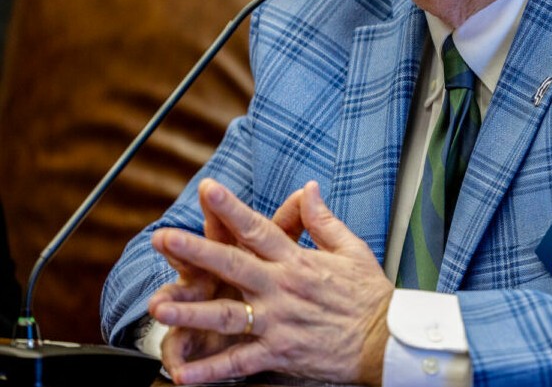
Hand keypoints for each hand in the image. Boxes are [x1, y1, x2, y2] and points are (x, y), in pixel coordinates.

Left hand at [148, 178, 392, 385]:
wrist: (385, 339)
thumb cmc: (369, 294)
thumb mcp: (352, 248)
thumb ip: (323, 220)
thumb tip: (309, 188)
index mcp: (298, 261)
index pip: (259, 229)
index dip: (232, 208)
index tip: (208, 189)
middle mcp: (282, 288)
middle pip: (233, 265)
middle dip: (196, 251)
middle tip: (164, 238)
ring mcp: (278, 322)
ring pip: (228, 315)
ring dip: (192, 311)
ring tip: (160, 305)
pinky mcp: (279, 353)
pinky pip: (240, 363)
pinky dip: (212, 371)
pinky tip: (184, 374)